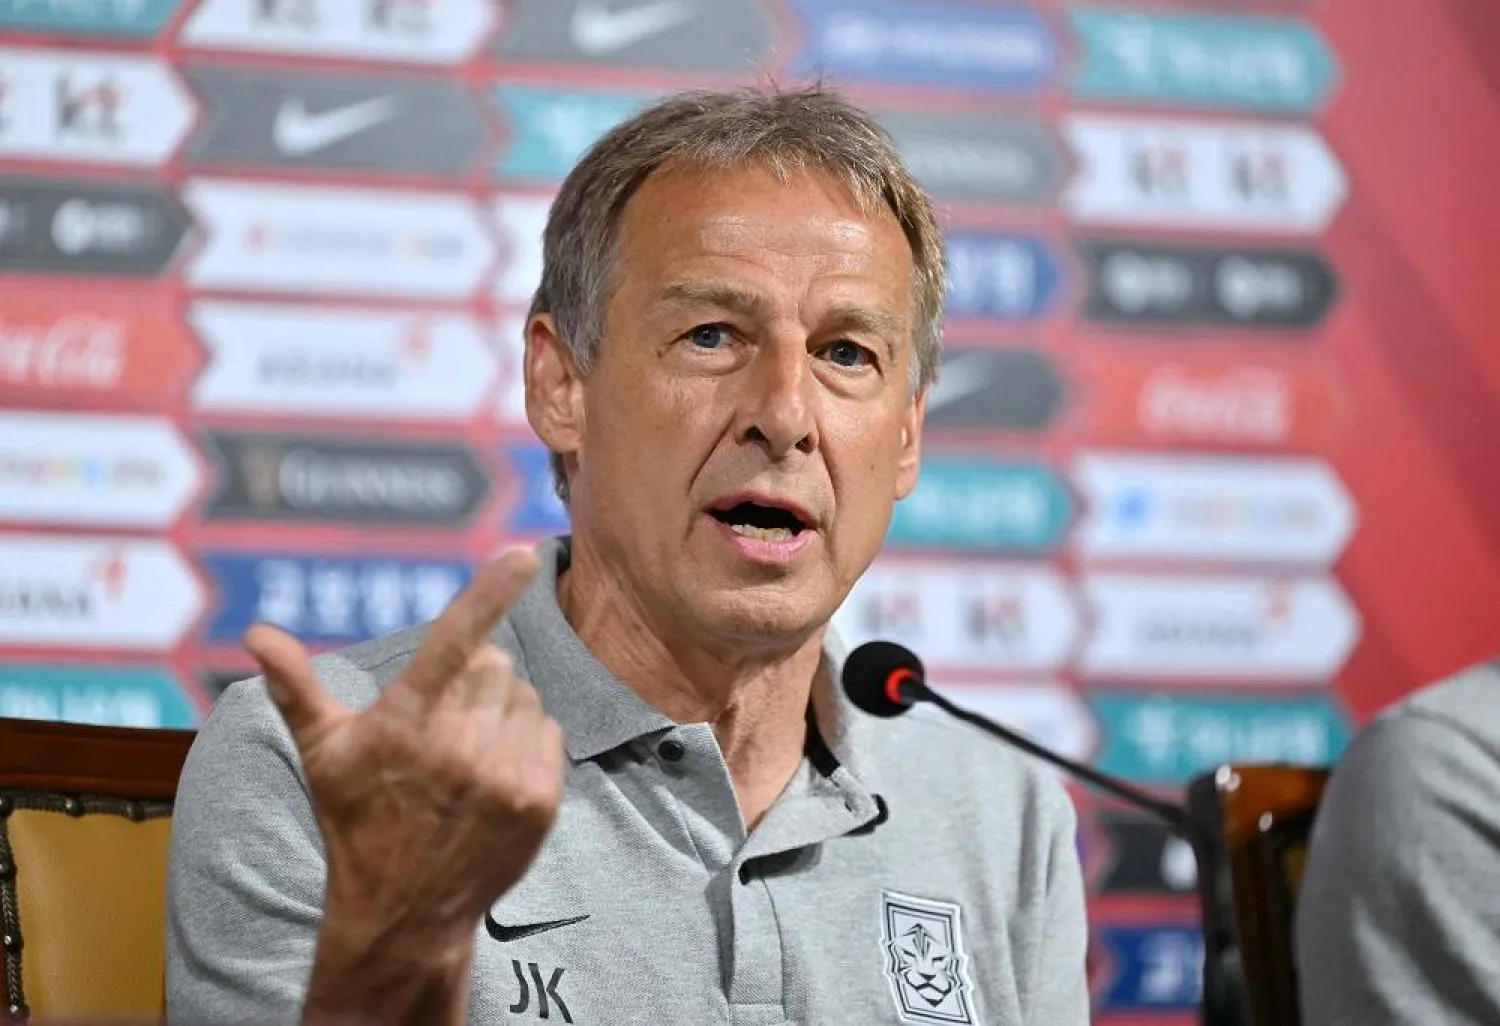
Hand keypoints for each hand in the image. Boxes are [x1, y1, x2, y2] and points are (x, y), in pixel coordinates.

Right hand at [245, 548, 564, 984]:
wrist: (404, 912)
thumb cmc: (357, 821)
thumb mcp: (324, 754)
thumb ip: (297, 687)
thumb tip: (255, 633)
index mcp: (405, 722)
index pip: (454, 640)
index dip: (490, 592)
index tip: (522, 555)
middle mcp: (458, 746)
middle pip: (495, 663)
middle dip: (473, 680)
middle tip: (443, 721)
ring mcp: (503, 775)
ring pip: (525, 696)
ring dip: (501, 712)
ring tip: (466, 754)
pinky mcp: (539, 799)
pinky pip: (548, 731)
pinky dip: (526, 741)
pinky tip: (493, 775)